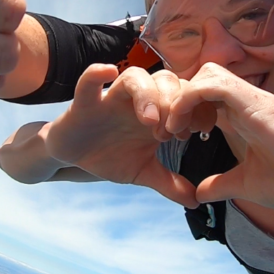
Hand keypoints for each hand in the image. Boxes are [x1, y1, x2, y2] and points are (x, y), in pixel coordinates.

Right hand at [45, 65, 198, 207]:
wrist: (73, 156)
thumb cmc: (110, 155)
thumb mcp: (143, 171)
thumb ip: (169, 183)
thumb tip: (196, 201)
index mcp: (157, 112)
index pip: (186, 94)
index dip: (198, 107)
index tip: (200, 131)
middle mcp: (138, 100)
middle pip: (165, 79)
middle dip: (174, 103)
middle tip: (172, 133)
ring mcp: (112, 97)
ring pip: (135, 76)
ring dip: (147, 94)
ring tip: (151, 121)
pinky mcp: (85, 102)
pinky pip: (89, 80)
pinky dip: (97, 73)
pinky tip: (108, 72)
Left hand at [166, 63, 273, 211]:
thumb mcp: (246, 184)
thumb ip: (222, 184)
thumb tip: (199, 193)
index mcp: (244, 115)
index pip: (205, 94)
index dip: (183, 110)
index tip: (174, 137)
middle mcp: (247, 101)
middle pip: (201, 77)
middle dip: (178, 99)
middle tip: (169, 131)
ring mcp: (253, 99)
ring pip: (206, 73)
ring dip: (183, 97)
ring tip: (175, 128)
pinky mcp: (257, 103)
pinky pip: (213, 83)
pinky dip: (191, 98)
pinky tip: (185, 126)